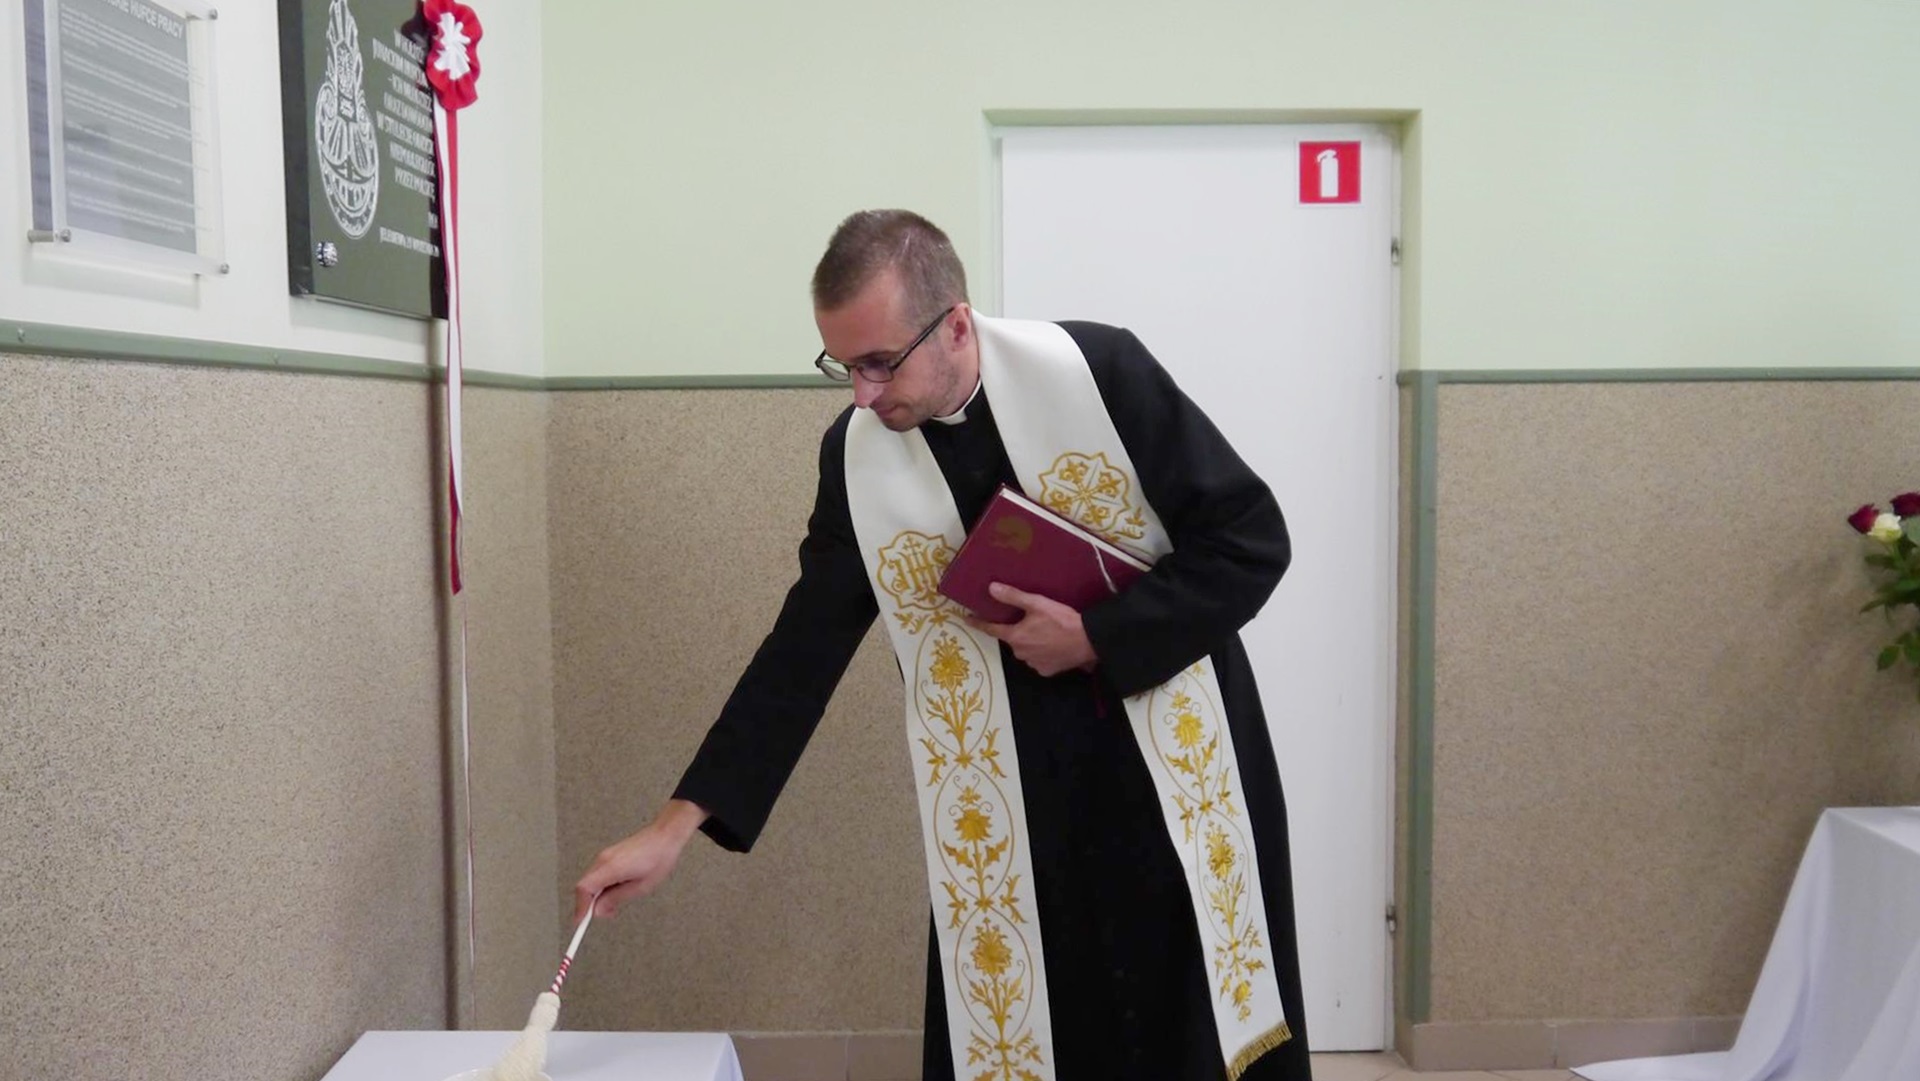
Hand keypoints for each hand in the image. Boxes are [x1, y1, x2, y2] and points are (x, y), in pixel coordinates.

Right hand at [573, 799, 708, 920]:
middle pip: (585, 885)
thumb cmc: (659, 858)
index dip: (580, 907)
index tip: (581, 921)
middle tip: (607, 913)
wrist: (665, 836)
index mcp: (610, 867)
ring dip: (598, 894)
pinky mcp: (610, 855)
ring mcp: (605, 855)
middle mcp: (604, 859)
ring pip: (591, 880)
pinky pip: (598, 874)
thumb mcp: (640, 887)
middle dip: (591, 903)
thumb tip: (599, 910)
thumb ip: (616, 899)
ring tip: (617, 901)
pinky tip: (618, 889)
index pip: (583, 889)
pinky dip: (603, 885)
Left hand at [964, 583, 1097, 676]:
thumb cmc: (1061, 620)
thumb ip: (1013, 597)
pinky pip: (1039, 660)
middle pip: (1013, 639)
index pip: (991, 629)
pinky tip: (1053, 645)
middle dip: (1017, 631)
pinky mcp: (1047, 671)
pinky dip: (1042, 653)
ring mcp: (1033, 664)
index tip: (968, 619)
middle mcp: (1020, 653)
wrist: (1088, 640)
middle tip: (1031, 621)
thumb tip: (991, 588)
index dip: (979, 623)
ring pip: (1026, 650)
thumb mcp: (1037, 603)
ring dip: (1031, 642)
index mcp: (1015, 636)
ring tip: (1046, 632)